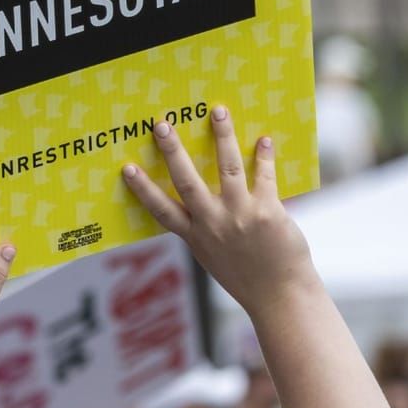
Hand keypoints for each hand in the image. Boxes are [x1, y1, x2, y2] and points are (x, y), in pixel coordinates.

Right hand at [121, 106, 315, 313]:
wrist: (280, 297)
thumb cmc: (247, 277)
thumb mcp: (214, 257)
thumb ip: (205, 231)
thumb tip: (201, 200)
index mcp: (195, 237)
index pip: (161, 210)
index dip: (142, 189)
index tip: (127, 168)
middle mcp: (212, 224)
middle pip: (186, 180)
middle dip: (172, 150)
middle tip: (160, 124)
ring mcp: (239, 216)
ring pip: (227, 167)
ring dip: (222, 135)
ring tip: (218, 110)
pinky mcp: (267, 211)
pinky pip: (263, 176)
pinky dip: (264, 156)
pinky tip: (264, 140)